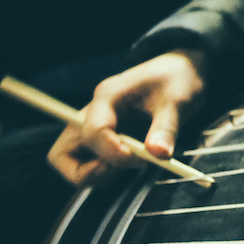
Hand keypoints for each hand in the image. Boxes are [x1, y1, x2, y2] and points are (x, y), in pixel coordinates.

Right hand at [48, 50, 206, 185]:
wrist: (182, 70)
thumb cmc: (177, 80)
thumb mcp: (177, 101)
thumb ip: (166, 128)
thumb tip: (159, 155)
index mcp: (107, 97)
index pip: (93, 133)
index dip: (114, 154)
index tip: (143, 160)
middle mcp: (93, 112)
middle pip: (62, 152)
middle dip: (86, 172)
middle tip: (120, 172)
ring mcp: (95, 125)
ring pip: (71, 159)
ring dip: (94, 173)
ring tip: (130, 166)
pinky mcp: (105, 136)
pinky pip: (89, 160)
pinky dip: (104, 170)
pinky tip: (132, 164)